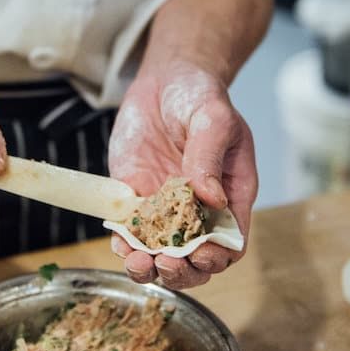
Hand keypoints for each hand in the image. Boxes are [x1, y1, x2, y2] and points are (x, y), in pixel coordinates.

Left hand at [108, 60, 257, 288]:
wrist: (166, 80)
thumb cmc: (201, 97)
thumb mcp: (213, 120)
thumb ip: (209, 158)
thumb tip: (210, 199)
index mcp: (230, 195)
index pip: (229, 242)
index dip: (217, 257)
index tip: (200, 255)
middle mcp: (198, 210)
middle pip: (195, 259)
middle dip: (182, 270)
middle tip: (166, 263)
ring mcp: (165, 207)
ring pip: (159, 253)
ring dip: (149, 266)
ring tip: (138, 262)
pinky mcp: (135, 197)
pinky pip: (130, 231)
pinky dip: (124, 243)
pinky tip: (119, 244)